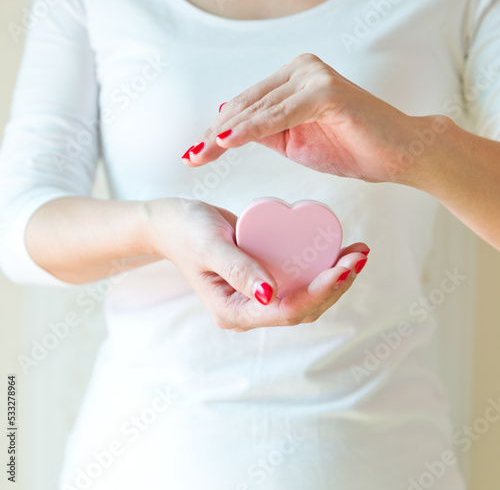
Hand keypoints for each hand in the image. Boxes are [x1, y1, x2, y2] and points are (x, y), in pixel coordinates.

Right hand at [144, 197, 369, 330]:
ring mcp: (258, 296)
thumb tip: (269, 294)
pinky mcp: (265, 278)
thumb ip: (237, 269)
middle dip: (335, 286)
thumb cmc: (185, 231)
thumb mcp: (209, 245)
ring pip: (306, 297)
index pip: (286, 311)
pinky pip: (298, 279)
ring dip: (335, 279)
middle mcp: (249, 309)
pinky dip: (321, 267)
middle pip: (303, 308)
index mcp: (234, 311)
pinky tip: (338, 250)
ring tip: (357, 253)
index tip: (343, 267)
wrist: (174, 222)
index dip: (319, 292)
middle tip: (358, 256)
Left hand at [182, 53, 448, 185]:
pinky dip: (252, 129)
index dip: (217, 132)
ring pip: (257, 109)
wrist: (399, 153)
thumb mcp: (295, 142)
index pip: (245, 107)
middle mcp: (299, 71)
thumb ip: (265, 131)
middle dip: (214, 135)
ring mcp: (312, 77)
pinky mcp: (325, 91)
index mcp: (292, 81)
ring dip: (225, 133)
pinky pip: (279, 114)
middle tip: (190, 157)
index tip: (195, 153)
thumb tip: (230, 127)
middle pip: (244, 106)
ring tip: (200, 153)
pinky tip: (227, 141)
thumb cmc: (352, 148)